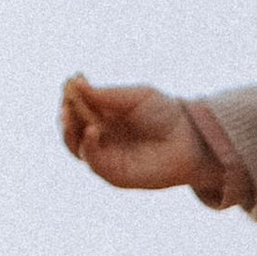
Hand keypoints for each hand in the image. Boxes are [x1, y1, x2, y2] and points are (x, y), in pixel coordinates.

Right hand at [60, 78, 210, 193]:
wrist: (191, 139)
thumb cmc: (166, 115)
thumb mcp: (136, 96)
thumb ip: (107, 95)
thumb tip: (77, 85)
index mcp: (105, 117)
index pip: (77, 108)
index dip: (71, 96)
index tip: (72, 81)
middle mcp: (102, 137)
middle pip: (71, 128)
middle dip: (65, 113)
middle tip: (66, 100)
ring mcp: (107, 156)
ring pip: (75, 147)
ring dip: (69, 130)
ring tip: (71, 114)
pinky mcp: (114, 174)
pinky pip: (93, 162)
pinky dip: (88, 147)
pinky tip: (91, 131)